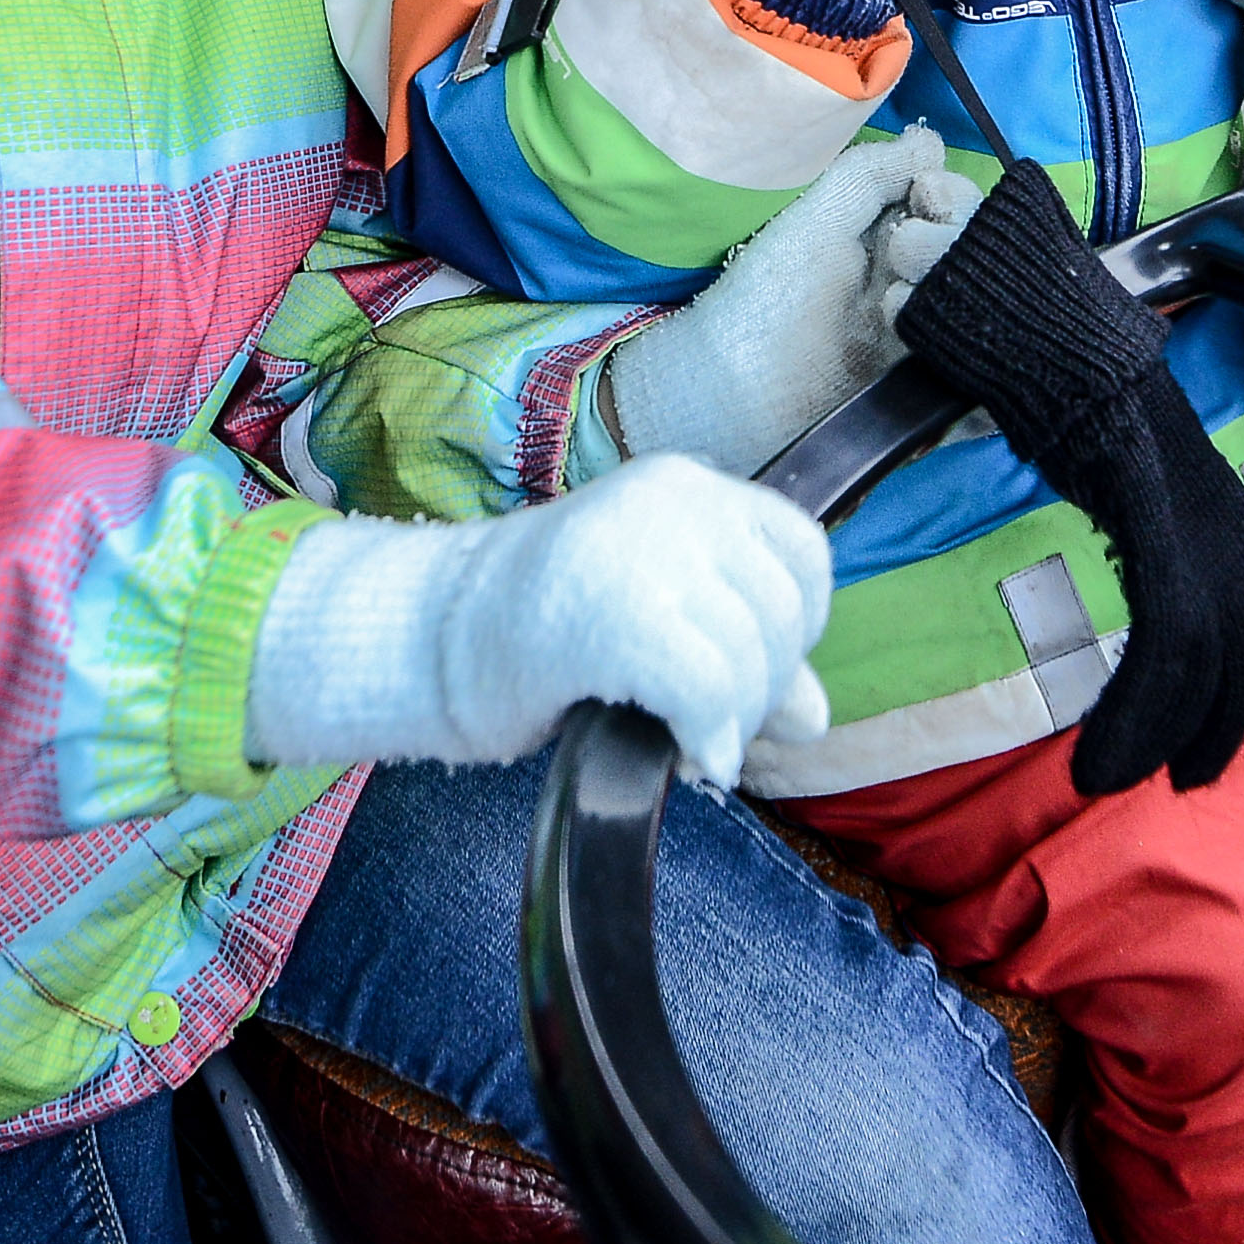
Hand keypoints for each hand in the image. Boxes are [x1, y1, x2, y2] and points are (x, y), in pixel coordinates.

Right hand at [242, 458, 836, 786]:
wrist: (427, 638)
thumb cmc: (540, 634)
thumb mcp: (657, 619)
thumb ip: (739, 652)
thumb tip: (816, 718)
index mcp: (687, 485)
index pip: (801, 551)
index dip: (796, 628)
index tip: (750, 675)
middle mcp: (674, 498)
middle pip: (781, 613)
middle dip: (758, 692)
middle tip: (707, 727)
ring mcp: (643, 548)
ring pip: (749, 660)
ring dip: (731, 724)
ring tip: (685, 739)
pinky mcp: (615, 611)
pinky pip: (709, 691)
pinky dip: (709, 739)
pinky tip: (686, 758)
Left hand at [595, 127, 975, 479]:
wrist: (735, 391)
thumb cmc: (765, 299)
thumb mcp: (815, 221)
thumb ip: (870, 174)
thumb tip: (931, 139)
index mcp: (889, 239)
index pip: (955, 206)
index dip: (950, 193)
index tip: (924, 193)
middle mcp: (916, 284)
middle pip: (977, 250)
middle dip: (951, 237)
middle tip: (902, 251)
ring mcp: (929, 337)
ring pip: (982, 302)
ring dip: (953, 285)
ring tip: (896, 296)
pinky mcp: (933, 388)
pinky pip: (976, 365)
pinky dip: (960, 339)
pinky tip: (920, 330)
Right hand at [888, 160, 1243, 796]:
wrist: (1046, 324)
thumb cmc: (1067, 386)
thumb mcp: (1119, 465)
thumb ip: (1140, 515)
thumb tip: (1126, 555)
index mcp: (1222, 501)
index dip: (1237, 686)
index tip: (1201, 740)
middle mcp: (1228, 513)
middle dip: (1215, 724)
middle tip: (1176, 779)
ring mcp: (1199, 517)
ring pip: (1206, 659)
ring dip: (1161, 733)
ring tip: (1111, 777)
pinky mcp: (1160, 521)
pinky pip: (1166, 640)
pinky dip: (1138, 710)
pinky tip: (1100, 754)